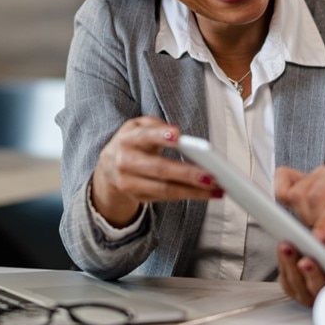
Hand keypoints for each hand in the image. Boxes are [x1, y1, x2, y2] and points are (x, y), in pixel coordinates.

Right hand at [90, 117, 218, 226]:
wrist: (109, 168)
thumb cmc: (133, 143)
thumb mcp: (139, 127)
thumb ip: (157, 126)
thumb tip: (182, 138)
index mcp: (128, 138)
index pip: (145, 136)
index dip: (161, 135)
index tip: (178, 136)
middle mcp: (125, 161)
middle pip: (159, 168)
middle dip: (187, 173)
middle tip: (210, 175)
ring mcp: (130, 183)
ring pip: (165, 189)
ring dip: (193, 191)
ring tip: (215, 188)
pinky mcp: (138, 197)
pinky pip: (167, 197)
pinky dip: (189, 196)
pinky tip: (206, 194)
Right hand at [273, 159, 324, 305]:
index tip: (319, 240)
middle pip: (315, 194)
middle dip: (315, 221)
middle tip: (323, 240)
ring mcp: (322, 169)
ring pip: (299, 192)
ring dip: (303, 215)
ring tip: (319, 228)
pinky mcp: (306, 175)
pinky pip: (284, 179)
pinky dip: (282, 194)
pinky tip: (295, 211)